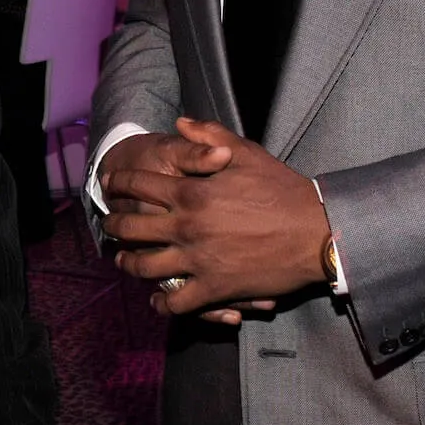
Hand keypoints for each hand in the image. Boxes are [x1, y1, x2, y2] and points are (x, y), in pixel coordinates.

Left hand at [102, 118, 329, 319]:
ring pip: (145, 266)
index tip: (110, 184)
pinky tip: (157, 299)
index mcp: (190, 191)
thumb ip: (208, 135)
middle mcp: (185, 226)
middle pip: (132, 227)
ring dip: (128, 263)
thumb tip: (179, 122)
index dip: (119, 183)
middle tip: (110, 223)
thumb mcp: (246, 152)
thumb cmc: (282, 189)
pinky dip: (162, 303)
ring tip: (123, 260)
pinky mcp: (214, 288)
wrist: (314, 232)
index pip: (138, 185)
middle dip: (115, 223)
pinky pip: (177, 302)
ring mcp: (197, 260)